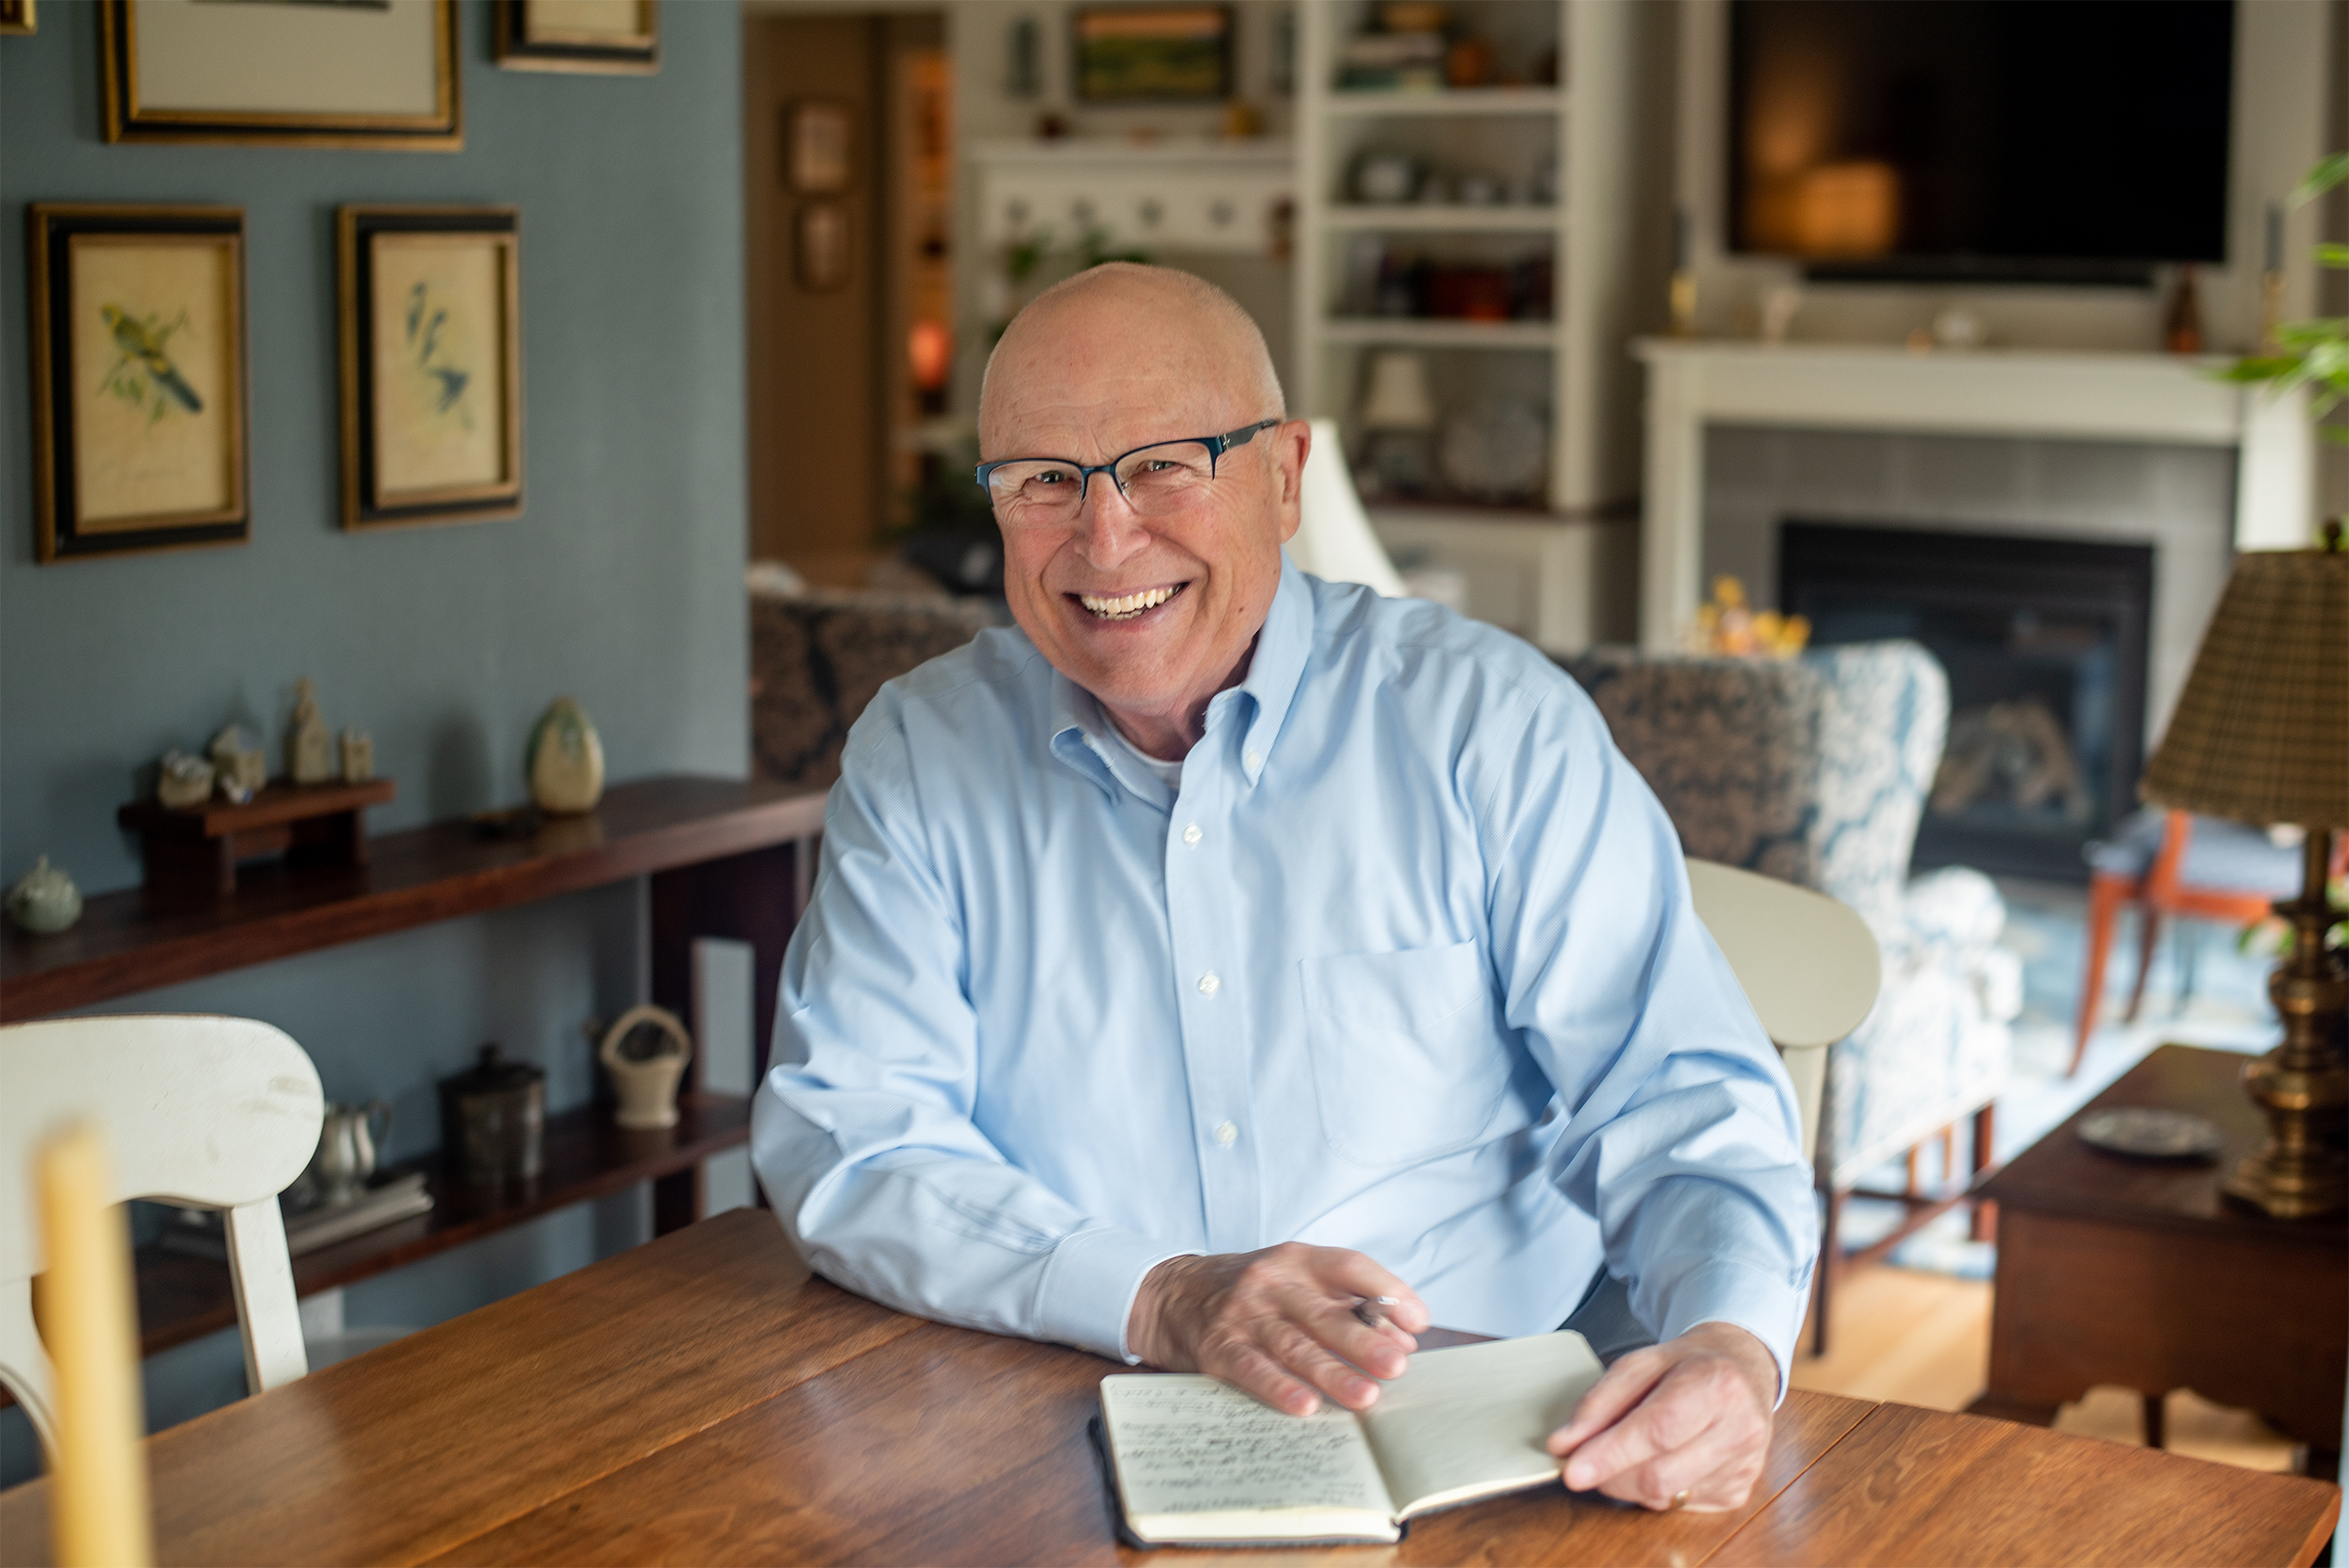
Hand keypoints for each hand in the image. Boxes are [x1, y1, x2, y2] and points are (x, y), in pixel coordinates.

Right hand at [1127, 1243, 1428, 1415]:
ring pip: (1293, 1345)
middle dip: (1363, 1340)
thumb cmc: (1252, 1291)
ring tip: (1365, 1396)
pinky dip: (1278, 1387)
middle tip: (1396, 1365)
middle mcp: (1272, 1282)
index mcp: (1298, 1260)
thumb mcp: (1294, 1281)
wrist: (1171, 1293)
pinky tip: (1304, 1405)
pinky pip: (1252, 1368)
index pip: (1349, 1266)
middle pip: (1324, 1312)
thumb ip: (1346, 1304)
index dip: (1387, 1291)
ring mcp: (1243, 1314)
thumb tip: (1404, 1340)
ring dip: (1331, 1372)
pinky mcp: (1218, 1346)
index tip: (1418, 1321)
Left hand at [1545, 1321, 1777, 1511]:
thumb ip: (1599, 1402)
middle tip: (1585, 1461)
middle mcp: (1739, 1428)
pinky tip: (1659, 1461)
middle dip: (1610, 1474)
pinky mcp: (1738, 1492)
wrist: (1740, 1370)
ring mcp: (1744, 1466)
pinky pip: (1678, 1505)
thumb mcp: (1639, 1363)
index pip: (1658, 1429)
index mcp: (1716, 1384)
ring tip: (1624, 1455)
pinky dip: (1654, 1491)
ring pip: (1666, 1496)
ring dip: (1628, 1484)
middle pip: (1659, 1474)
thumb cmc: (1686, 1366)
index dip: (1611, 1453)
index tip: (1572, 1470)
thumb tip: (1564, 1444)